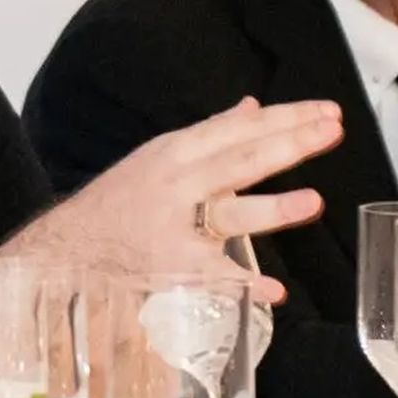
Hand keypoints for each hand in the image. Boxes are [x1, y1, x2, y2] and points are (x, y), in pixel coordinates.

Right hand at [56, 97, 340, 286]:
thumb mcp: (158, 157)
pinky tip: (274, 290)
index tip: (326, 112)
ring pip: (227, 213)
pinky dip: (243, 285)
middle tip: (331, 133)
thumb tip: (253, 107)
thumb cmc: (117, 203)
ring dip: (271, 208)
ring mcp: (171, 227)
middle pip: (238, 160)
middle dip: (287, 144)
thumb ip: (209, 135)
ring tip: (314, 202)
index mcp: (174, 153)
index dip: (283, 118)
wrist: (66, 250)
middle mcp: (174, 184)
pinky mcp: (169, 270)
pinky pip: (213, 278)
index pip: (237, 129)